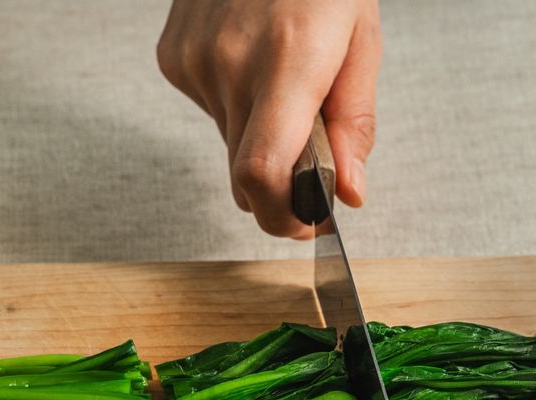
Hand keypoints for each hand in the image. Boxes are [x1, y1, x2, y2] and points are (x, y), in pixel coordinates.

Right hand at [157, 0, 381, 237]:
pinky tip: (249, 66)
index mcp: (288, 59)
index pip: (263, 173)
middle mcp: (231, 63)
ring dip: (258, 140)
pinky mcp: (173, 58)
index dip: (281, 216)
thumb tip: (348, 192)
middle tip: (307, 160)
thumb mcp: (362, 39)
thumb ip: (353, 124)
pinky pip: (209, 115)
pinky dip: (235, 110)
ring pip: (227, 147)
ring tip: (279, 85)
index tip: (304, 222)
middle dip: (279, 186)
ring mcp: (194, 61)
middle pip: (243, 175)